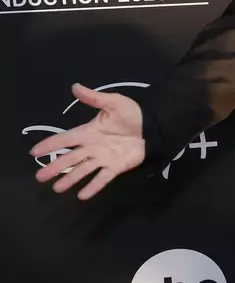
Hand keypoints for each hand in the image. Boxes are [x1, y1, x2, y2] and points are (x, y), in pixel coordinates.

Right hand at [30, 83, 145, 199]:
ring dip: (70, 179)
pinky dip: (93, 187)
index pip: (66, 139)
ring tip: (57, 188)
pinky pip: (102, 178)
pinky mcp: (116, 167)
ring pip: (83, 170)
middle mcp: (92, 147)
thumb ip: (94, 98)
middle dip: (55, 167)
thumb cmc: (132, 114)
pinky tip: (82, 196)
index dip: (50, 144)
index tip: (34, 152)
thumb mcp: (113, 102)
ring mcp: (103, 158)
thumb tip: (75, 87)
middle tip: (40, 177)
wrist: (153, 126)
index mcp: (89, 132)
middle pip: (70, 158)